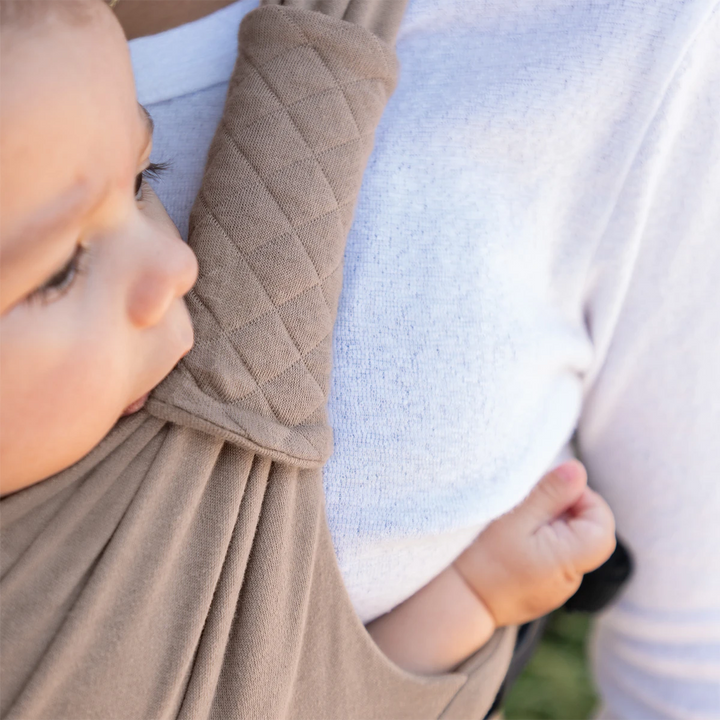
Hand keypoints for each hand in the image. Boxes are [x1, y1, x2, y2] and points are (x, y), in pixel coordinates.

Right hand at [453, 460, 615, 626]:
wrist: (453, 604)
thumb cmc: (480, 559)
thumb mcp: (513, 517)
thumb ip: (550, 492)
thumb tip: (579, 470)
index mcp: (569, 560)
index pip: (602, 524)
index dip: (583, 499)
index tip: (550, 491)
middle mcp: (569, 581)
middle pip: (585, 532)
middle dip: (561, 510)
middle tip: (525, 505)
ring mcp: (555, 590)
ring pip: (566, 545)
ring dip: (546, 526)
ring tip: (513, 525)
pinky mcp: (540, 593)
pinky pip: (550, 559)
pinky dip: (536, 544)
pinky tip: (509, 544)